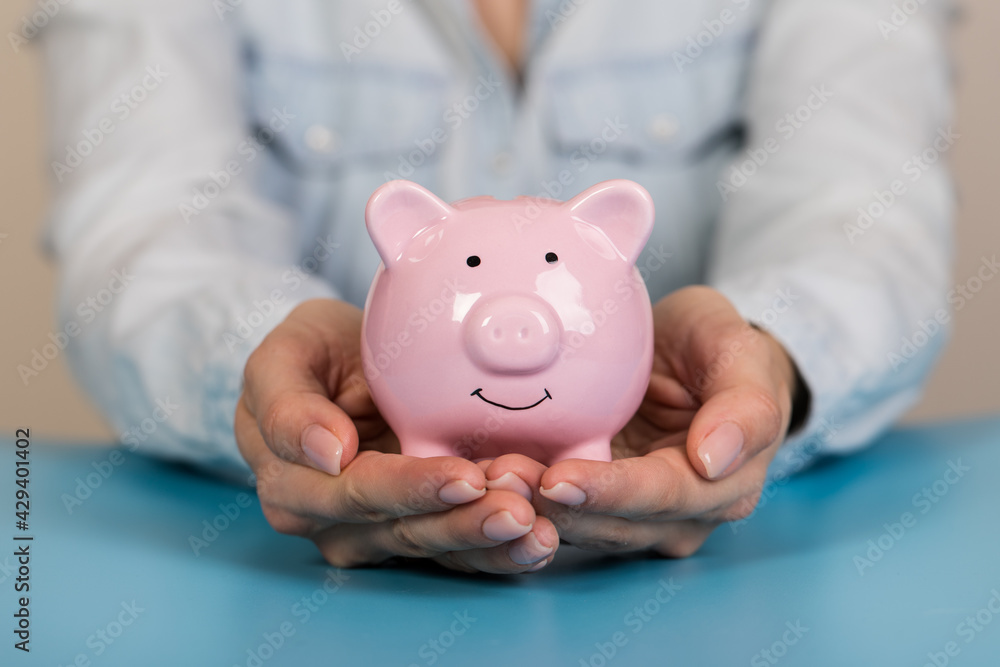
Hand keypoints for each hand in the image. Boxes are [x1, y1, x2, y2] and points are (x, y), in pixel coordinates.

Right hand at [235, 299, 557, 572]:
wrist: (342, 363)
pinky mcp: (419, 535)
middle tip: (520, 509)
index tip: (464, 475)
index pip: (360, 491)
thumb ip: (287, 403)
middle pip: (405, 530)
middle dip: (465, 523)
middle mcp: (334, 522)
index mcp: (294, 483)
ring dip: (491, 543)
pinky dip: (501, 552)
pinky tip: (538, 542)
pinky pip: (459, 552)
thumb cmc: (313, 355)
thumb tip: (326, 453)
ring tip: (537, 528)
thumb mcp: (283, 357)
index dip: (413, 488)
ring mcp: (377, 533)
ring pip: (436, 548)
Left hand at [484, 286, 799, 557]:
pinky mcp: (597, 506)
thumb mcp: (741, 353)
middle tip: (500, 477)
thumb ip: (746, 405)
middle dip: (556, 506)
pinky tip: (485, 479)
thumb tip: (714, 460)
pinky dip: (522, 503)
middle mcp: (682, 516)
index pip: (661, 496)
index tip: (560, 478)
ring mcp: (637, 517)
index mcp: (726, 485)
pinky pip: (558, 514)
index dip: (610, 491)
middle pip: (613, 522)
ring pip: (581, 527)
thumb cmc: (717, 348)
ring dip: (531, 510)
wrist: (692, 355)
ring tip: (484, 477)